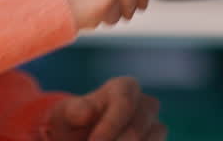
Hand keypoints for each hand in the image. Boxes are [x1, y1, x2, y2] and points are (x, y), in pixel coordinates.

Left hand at [42, 77, 164, 140]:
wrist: (83, 138)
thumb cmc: (75, 122)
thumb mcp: (66, 114)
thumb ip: (74, 111)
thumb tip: (85, 114)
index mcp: (125, 87)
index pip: (124, 103)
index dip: (109, 126)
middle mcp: (146, 104)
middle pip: (137, 129)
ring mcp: (155, 126)